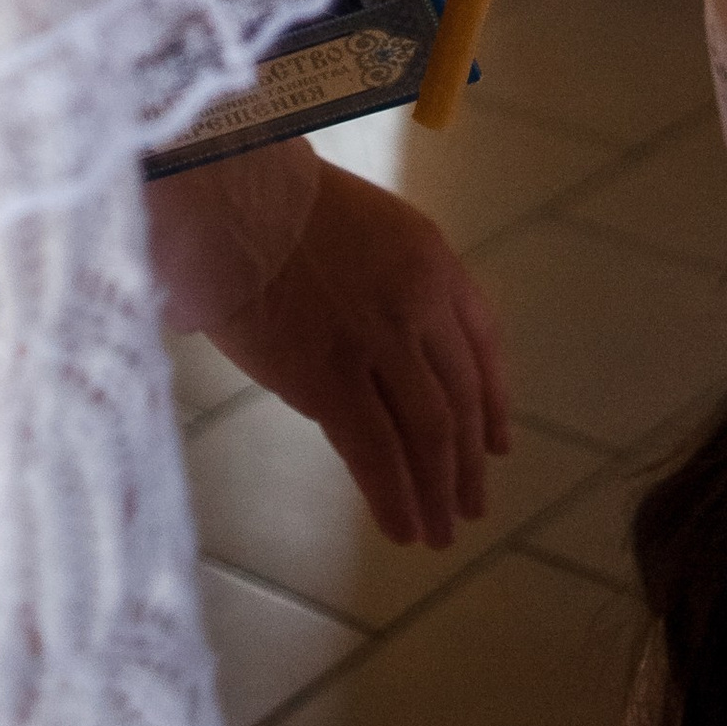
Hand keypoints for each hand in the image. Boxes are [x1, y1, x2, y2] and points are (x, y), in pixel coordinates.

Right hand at [155, 152, 508, 545]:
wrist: (228, 193)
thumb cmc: (273, 203)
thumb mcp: (361, 228)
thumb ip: (382, 288)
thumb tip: (373, 350)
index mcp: (431, 257)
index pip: (482, 340)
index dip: (493, 399)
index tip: (497, 444)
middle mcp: (419, 299)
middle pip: (460, 395)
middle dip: (469, 460)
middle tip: (472, 505)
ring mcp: (378, 340)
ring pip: (429, 432)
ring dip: (440, 491)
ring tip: (440, 532)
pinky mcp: (329, 378)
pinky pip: (377, 452)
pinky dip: (394, 498)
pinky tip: (402, 528)